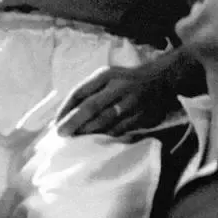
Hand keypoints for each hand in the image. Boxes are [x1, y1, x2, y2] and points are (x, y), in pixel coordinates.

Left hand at [56, 60, 179, 138]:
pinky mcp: (144, 116)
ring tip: (76, 139)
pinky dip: (107, 137)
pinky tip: (97, 142)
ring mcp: (133, 102)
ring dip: (89, 132)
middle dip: (74, 122)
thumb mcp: (105, 77)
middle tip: (61, 133)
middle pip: (92, 107)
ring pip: (106, 122)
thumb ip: (87, 91)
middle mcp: (120, 87)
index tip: (55, 123)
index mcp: (106, 75)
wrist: (161, 80)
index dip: (65, 109)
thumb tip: (64, 114)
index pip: (80, 92)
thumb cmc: (124, 80)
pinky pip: (121, 130)